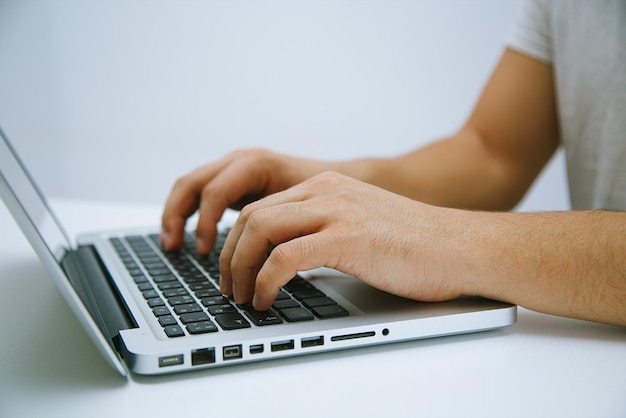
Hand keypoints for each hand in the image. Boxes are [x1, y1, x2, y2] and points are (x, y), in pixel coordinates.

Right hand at [160, 148, 331, 252]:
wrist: (347, 180)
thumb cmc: (331, 196)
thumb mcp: (306, 209)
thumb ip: (280, 228)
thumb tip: (265, 265)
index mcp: (257, 163)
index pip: (216, 192)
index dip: (206, 224)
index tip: (206, 252)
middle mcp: (242, 160)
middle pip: (193, 183)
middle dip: (178, 215)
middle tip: (175, 248)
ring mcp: (236, 166)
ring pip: (191, 184)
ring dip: (177, 213)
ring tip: (172, 245)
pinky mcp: (236, 180)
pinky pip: (201, 191)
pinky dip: (190, 212)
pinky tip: (193, 238)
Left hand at [219, 171, 465, 310]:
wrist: (462, 247)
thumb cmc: (416, 246)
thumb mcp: (359, 224)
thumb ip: (324, 230)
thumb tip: (286, 258)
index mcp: (327, 187)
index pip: (261, 207)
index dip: (236, 241)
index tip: (233, 270)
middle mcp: (326, 191)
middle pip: (252, 217)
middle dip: (230, 256)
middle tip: (229, 288)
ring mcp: (337, 211)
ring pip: (260, 231)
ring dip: (240, 268)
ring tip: (242, 297)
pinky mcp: (348, 237)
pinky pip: (285, 257)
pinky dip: (265, 281)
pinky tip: (266, 300)